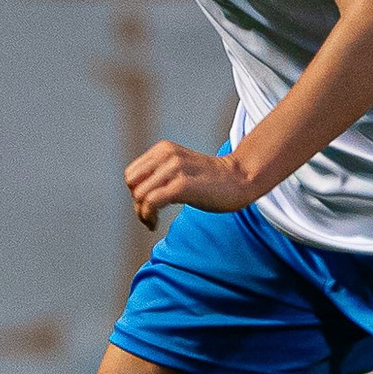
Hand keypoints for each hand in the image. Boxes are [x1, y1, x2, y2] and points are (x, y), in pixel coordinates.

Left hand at [123, 140, 265, 228]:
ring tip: (154, 221)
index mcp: (164, 149)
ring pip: (139, 195)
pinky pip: (151, 202)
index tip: (148, 206)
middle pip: (132, 184)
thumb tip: (138, 198)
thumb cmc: (211, 180)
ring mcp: (175, 169)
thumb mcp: (180, 168)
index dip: (136, 192)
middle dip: (137, 203)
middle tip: (151, 215)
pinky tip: (156, 224)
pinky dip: (148, 216)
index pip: (132, 174)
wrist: (240, 179)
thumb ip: (160, 175)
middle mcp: (167, 155)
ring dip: (142, 213)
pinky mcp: (182, 185)